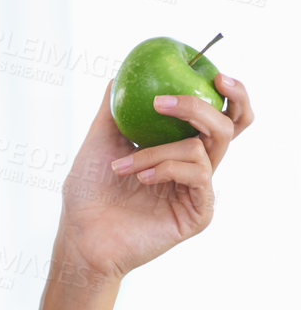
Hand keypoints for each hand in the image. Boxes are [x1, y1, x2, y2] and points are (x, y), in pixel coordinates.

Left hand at [56, 70, 253, 283]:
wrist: (80, 236)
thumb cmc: (88, 193)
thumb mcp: (100, 140)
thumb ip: (113, 108)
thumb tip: (121, 73)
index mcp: (177, 148)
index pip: (217, 116)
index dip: (229, 94)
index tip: (214, 73)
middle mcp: (192, 167)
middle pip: (227, 127)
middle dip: (208, 106)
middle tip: (178, 100)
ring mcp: (196, 191)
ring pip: (201, 148)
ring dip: (158, 150)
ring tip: (123, 167)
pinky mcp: (198, 213)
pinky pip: (197, 176)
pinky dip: (167, 169)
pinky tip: (141, 179)